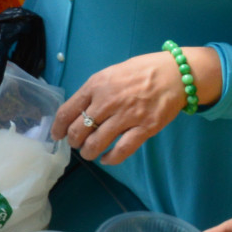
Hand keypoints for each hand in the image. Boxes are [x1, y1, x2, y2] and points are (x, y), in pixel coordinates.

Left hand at [53, 47, 217, 165]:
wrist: (175, 73)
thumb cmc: (141, 71)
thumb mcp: (110, 74)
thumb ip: (94, 91)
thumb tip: (78, 110)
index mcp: (96, 85)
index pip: (67, 111)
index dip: (58, 127)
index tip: (56, 135)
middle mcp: (107, 101)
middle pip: (79, 130)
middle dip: (73, 141)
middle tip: (76, 144)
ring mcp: (126, 116)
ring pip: (96, 143)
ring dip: (89, 152)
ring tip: (89, 153)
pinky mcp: (145, 128)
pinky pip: (121, 150)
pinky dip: (110, 158)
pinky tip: (106, 159)